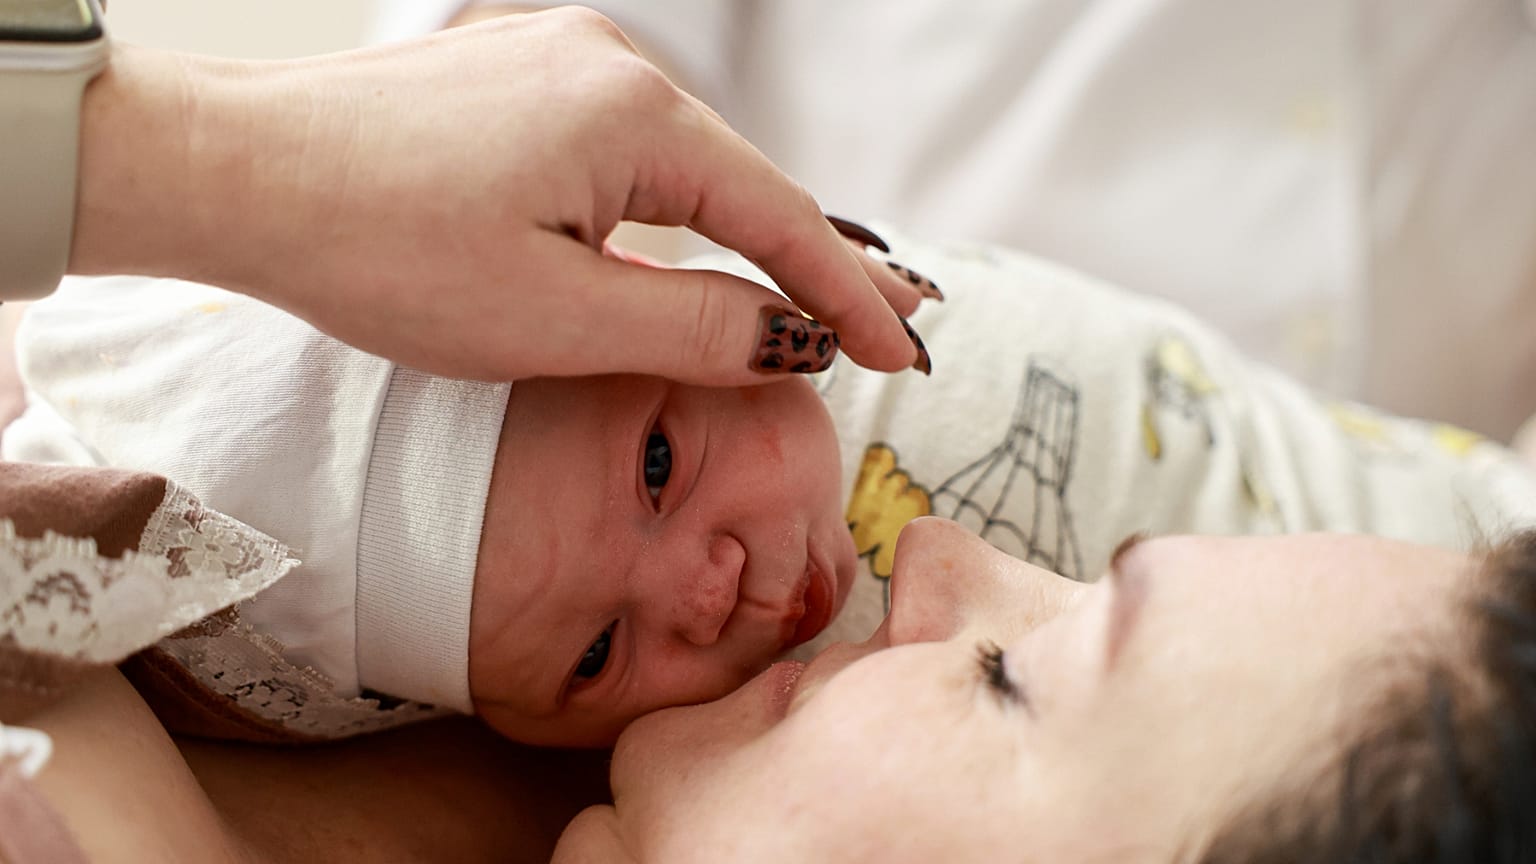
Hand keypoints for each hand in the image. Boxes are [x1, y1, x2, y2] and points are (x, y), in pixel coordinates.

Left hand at [71, 9, 927, 382]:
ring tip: (808, 296)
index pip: (782, 217)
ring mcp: (560, 61)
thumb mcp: (555, 318)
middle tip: (892, 322)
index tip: (906, 355)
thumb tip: (792, 335)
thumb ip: (694, 324)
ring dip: (741, 235)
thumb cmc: (378, 248)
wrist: (236, 175)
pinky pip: (625, 151)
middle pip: (744, 181)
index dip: (850, 296)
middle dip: (814, 262)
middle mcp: (611, 64)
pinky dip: (671, 208)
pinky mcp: (519, 78)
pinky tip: (693, 240)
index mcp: (635, 115)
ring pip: (685, 168)